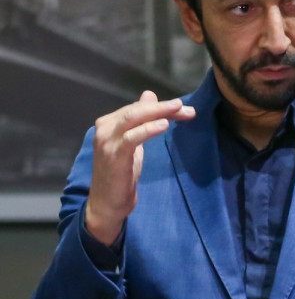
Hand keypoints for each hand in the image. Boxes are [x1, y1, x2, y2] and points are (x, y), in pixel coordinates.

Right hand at [85, 91, 194, 244]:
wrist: (106, 203)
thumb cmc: (121, 173)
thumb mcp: (133, 142)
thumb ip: (140, 120)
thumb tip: (149, 95)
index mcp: (109, 123)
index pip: (138, 108)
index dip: (161, 105)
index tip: (184, 107)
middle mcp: (104, 129)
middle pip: (137, 110)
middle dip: (162, 106)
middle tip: (185, 106)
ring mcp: (107, 142)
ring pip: (134, 118)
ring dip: (159, 112)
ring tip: (179, 109)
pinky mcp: (114, 156)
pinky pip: (131, 137)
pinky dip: (148, 129)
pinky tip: (164, 125)